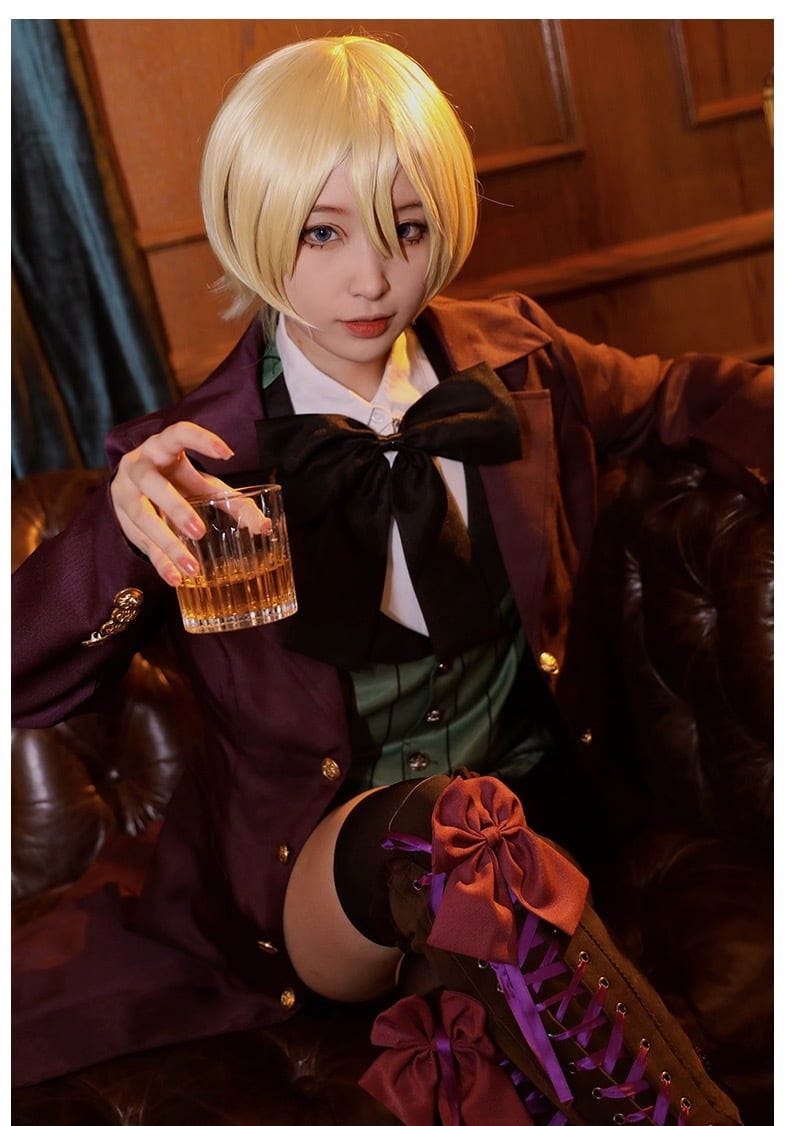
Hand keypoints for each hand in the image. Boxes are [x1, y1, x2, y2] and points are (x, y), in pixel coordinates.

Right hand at [110, 422, 233, 585]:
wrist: (135, 487)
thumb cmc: (175, 481)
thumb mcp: (202, 485)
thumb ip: (231, 501)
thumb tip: (264, 527)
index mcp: (161, 448)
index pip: (178, 434)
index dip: (200, 441)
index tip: (228, 454)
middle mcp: (137, 466)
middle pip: (152, 483)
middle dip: (175, 508)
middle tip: (199, 532)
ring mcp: (124, 492)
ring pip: (140, 516)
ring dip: (166, 543)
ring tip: (192, 567)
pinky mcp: (119, 518)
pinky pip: (138, 541)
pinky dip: (158, 561)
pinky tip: (175, 578)